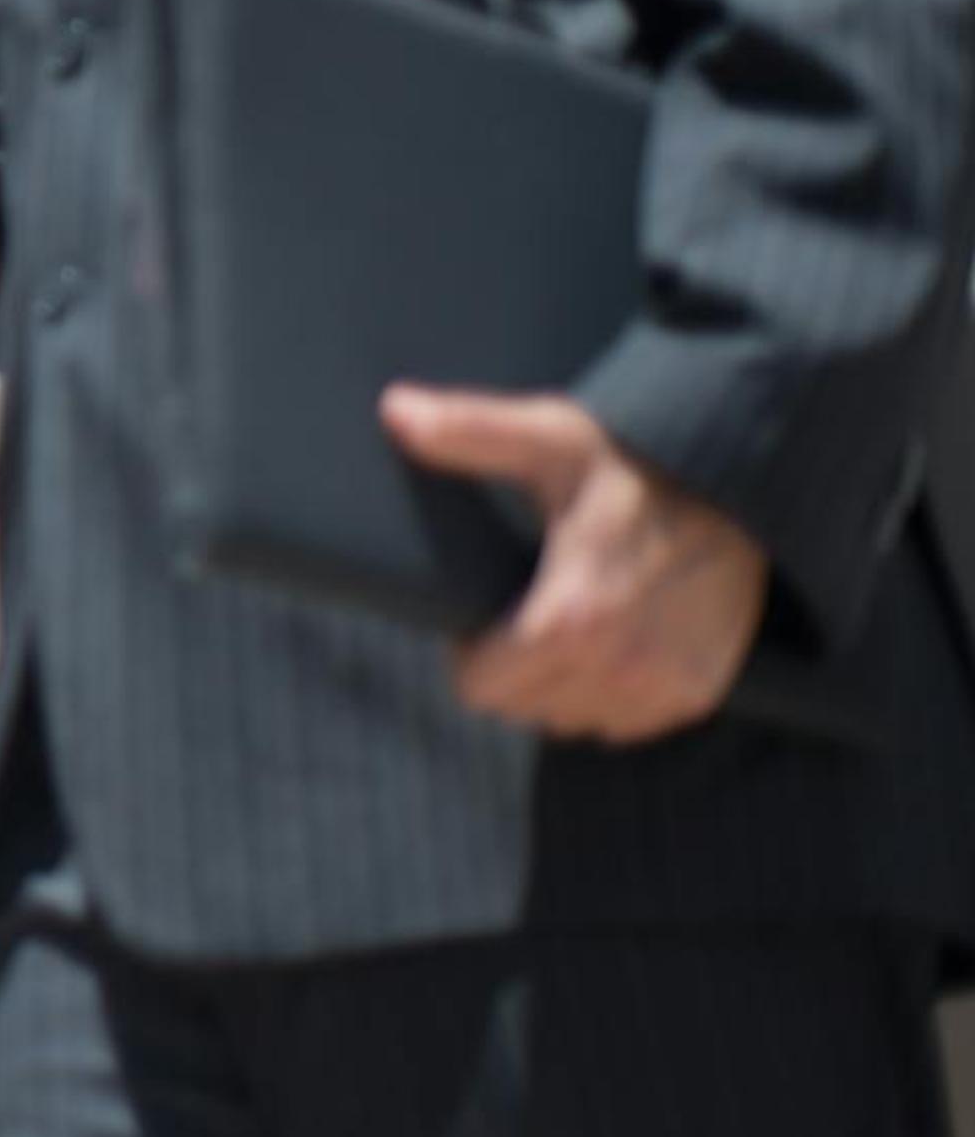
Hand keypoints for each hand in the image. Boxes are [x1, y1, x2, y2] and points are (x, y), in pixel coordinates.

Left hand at [380, 384, 769, 741]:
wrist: (743, 483)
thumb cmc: (634, 460)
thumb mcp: (548, 437)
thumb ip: (468, 432)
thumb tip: (394, 411)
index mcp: (572, 616)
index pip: (482, 688)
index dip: (468, 654)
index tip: (481, 616)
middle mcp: (621, 665)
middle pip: (523, 707)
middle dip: (509, 670)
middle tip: (523, 615)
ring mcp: (664, 684)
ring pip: (572, 721)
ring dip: (559, 688)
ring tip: (566, 629)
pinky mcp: (698, 691)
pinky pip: (625, 725)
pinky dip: (609, 697)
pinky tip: (609, 647)